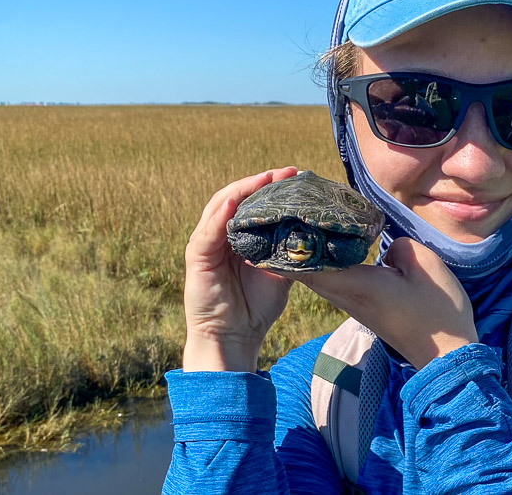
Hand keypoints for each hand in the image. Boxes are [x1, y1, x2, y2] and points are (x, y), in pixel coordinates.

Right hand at [182, 167, 299, 371]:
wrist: (235, 338)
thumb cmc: (257, 308)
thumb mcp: (280, 273)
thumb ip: (289, 251)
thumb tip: (315, 232)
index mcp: (239, 236)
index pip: (252, 202)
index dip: (272, 188)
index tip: (296, 176)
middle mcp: (221, 235)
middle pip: (237, 197)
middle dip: (261, 183)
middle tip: (287, 172)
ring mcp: (206, 243)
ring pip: (221, 206)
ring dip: (243, 190)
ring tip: (266, 179)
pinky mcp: (196, 256)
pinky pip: (208, 230)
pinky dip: (222, 214)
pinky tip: (237, 202)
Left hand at [294, 238, 477, 368]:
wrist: (445, 353)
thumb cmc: (437, 311)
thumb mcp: (424, 265)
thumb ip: (397, 247)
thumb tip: (382, 250)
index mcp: (357, 285)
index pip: (308, 268)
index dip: (285, 251)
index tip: (270, 230)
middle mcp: (348, 297)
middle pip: (305, 272)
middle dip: (289, 248)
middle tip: (279, 220)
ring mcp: (354, 305)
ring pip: (318, 278)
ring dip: (306, 256)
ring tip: (298, 227)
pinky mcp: (364, 308)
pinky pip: (334, 282)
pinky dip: (324, 264)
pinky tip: (328, 247)